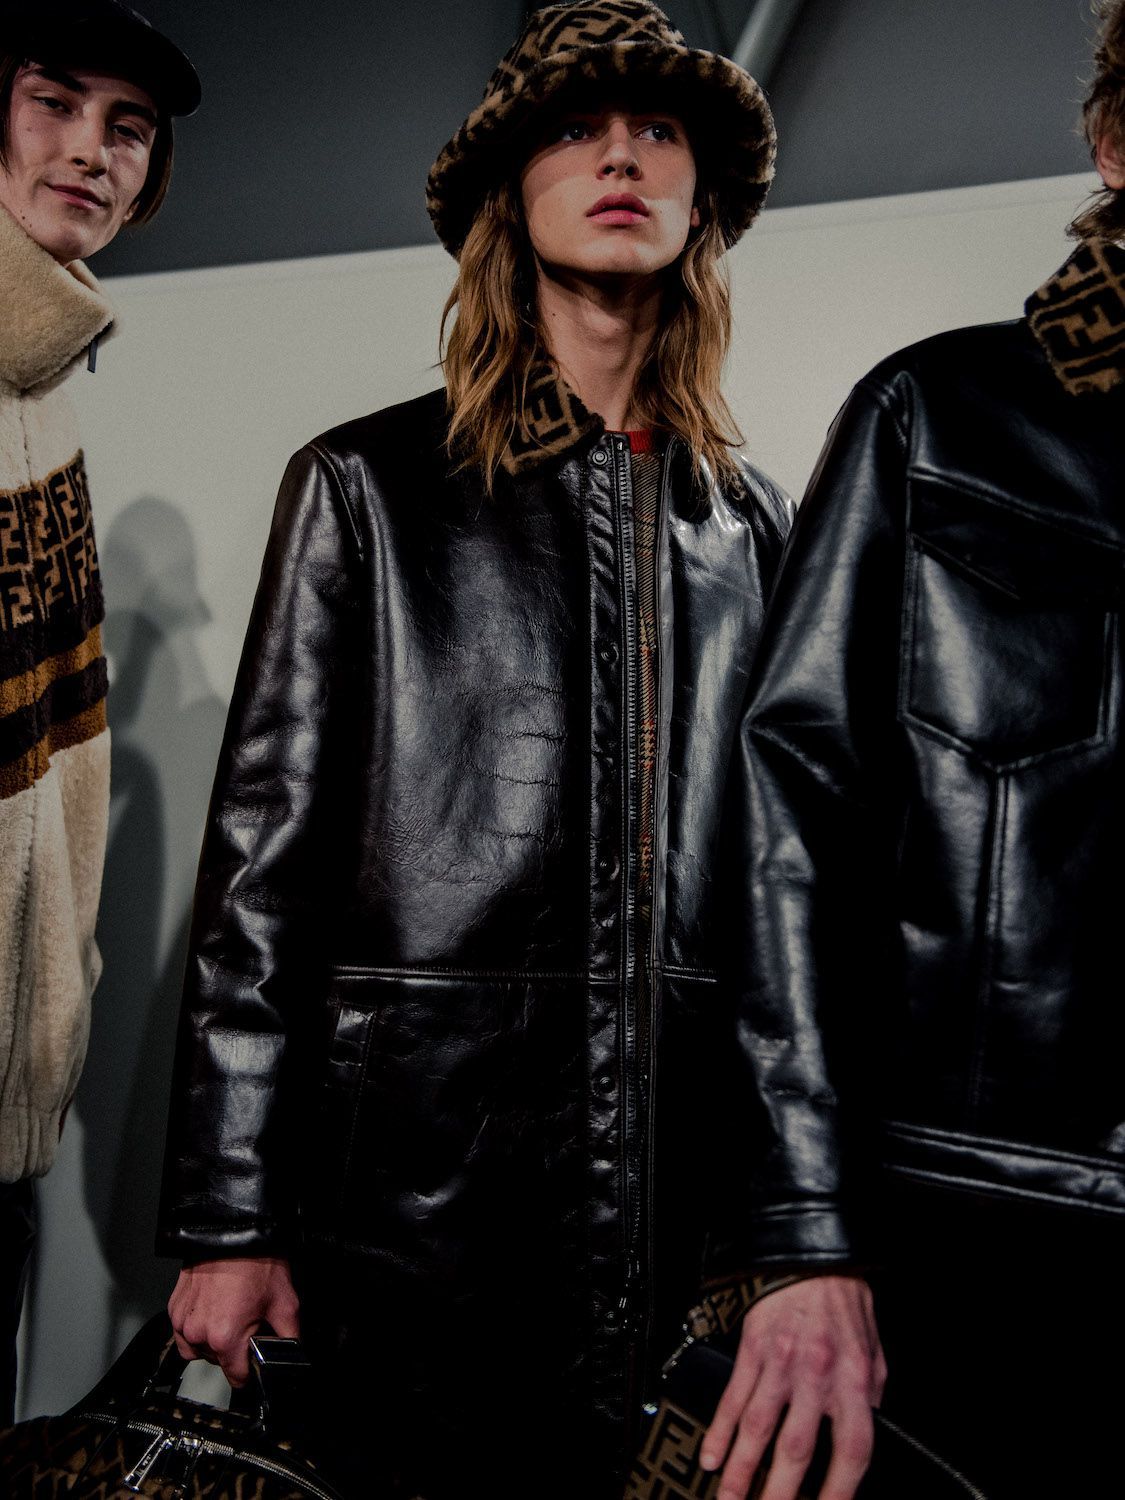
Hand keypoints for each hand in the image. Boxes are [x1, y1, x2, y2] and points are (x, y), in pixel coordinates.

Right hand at [168, 1255, 299, 1386]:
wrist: (233, 1233)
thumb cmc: (256, 1263)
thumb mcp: (286, 1303)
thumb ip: (290, 1339)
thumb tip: (293, 1355)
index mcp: (225, 1338)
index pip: (237, 1377)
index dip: (250, 1372)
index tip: (254, 1363)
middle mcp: (199, 1333)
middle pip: (219, 1362)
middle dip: (234, 1349)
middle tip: (247, 1323)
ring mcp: (183, 1321)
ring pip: (199, 1349)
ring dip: (213, 1341)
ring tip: (229, 1315)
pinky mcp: (174, 1309)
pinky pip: (184, 1332)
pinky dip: (197, 1328)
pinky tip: (213, 1310)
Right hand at [700, 1274, 885, 1499]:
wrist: (808, 1255)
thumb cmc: (843, 1301)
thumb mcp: (872, 1351)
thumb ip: (869, 1397)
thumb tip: (869, 1435)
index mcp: (853, 1380)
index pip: (853, 1449)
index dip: (841, 1489)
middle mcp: (816, 1375)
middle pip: (797, 1449)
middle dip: (779, 1493)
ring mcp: (780, 1363)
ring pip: (758, 1428)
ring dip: (741, 1470)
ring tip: (728, 1499)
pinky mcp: (752, 1349)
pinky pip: (735, 1397)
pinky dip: (720, 1429)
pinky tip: (710, 1455)